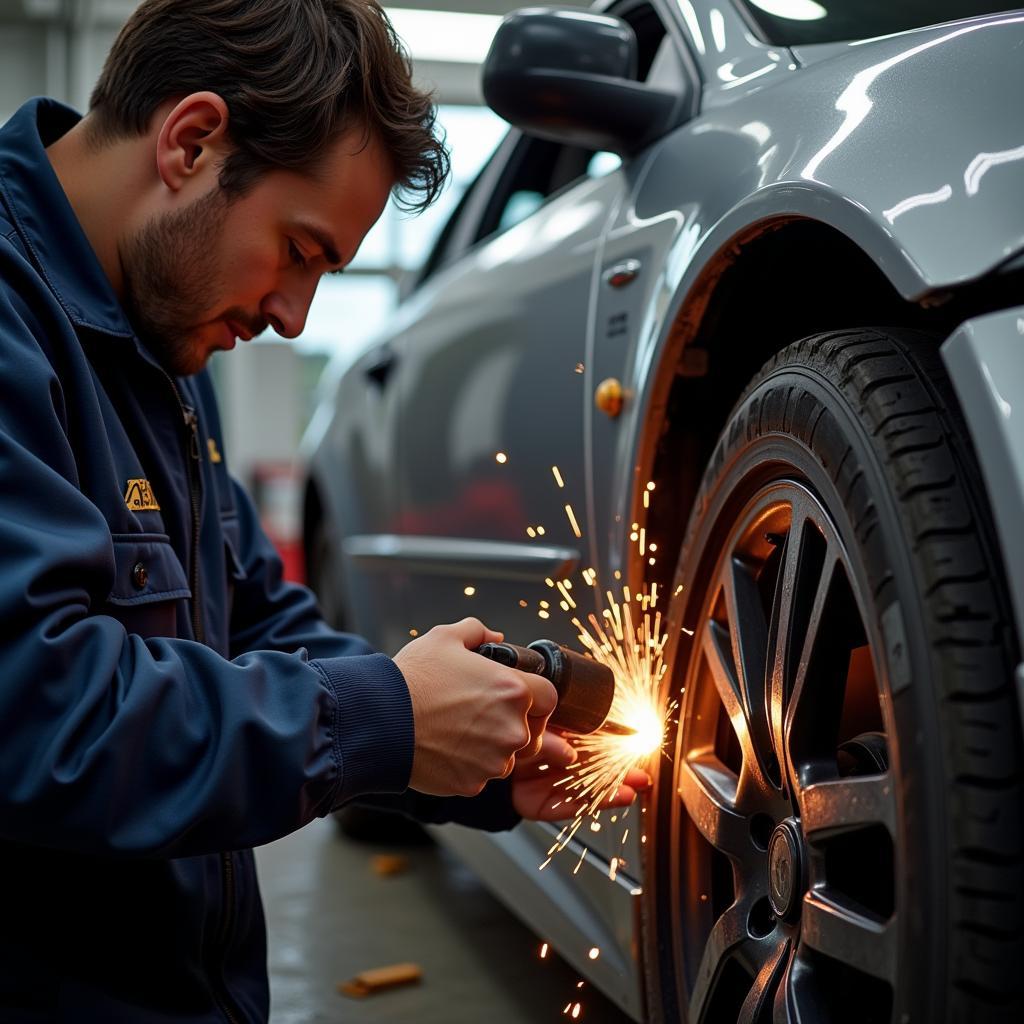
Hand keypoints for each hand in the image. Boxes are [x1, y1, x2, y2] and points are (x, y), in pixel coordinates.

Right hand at [394, 618, 557, 797]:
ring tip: (457, 731)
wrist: (380, 719)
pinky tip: (445, 748)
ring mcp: (494, 760)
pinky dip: (468, 766)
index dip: (534, 697)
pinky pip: (481, 776)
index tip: (517, 698)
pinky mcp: (473, 784)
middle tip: (480, 715)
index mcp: (513, 690)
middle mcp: (512, 728)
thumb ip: (477, 632)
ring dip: (490, 748)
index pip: (549, 697)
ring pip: (506, 757)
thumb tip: (496, 638)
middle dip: (512, 724)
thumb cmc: (413, 679)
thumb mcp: (445, 638)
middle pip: (531, 731)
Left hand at [510, 732, 652, 820]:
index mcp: (559, 738)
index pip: (591, 742)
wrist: (477, 756)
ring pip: (586, 789)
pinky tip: (613, 800)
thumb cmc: (505, 736)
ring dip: (612, 790)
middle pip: (594, 769)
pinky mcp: (542, 804)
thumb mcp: (530, 728)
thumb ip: (549, 738)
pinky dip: (590, 805)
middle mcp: (558, 763)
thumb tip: (570, 753)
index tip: (636, 747)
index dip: (614, 746)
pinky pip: (568, 807)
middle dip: (621, 773)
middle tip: (642, 776)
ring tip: (633, 789)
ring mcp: (551, 784)